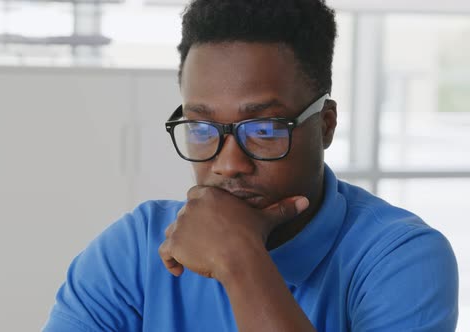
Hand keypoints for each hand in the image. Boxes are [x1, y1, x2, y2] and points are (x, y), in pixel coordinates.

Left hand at [158, 185, 308, 282]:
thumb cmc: (252, 237)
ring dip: (179, 243)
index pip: (194, 196)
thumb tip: (304, 201)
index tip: (207, 224)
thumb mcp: (265, 220)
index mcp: (208, 195)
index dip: (199, 210)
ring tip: (192, 256)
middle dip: (190, 228)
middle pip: (183, 215)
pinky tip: (179, 270)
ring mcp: (180, 224)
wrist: (240, 258)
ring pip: (172, 232)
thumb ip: (282, 209)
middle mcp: (190, 205)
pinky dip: (169, 260)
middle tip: (203, 244)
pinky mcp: (174, 243)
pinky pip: (165, 251)